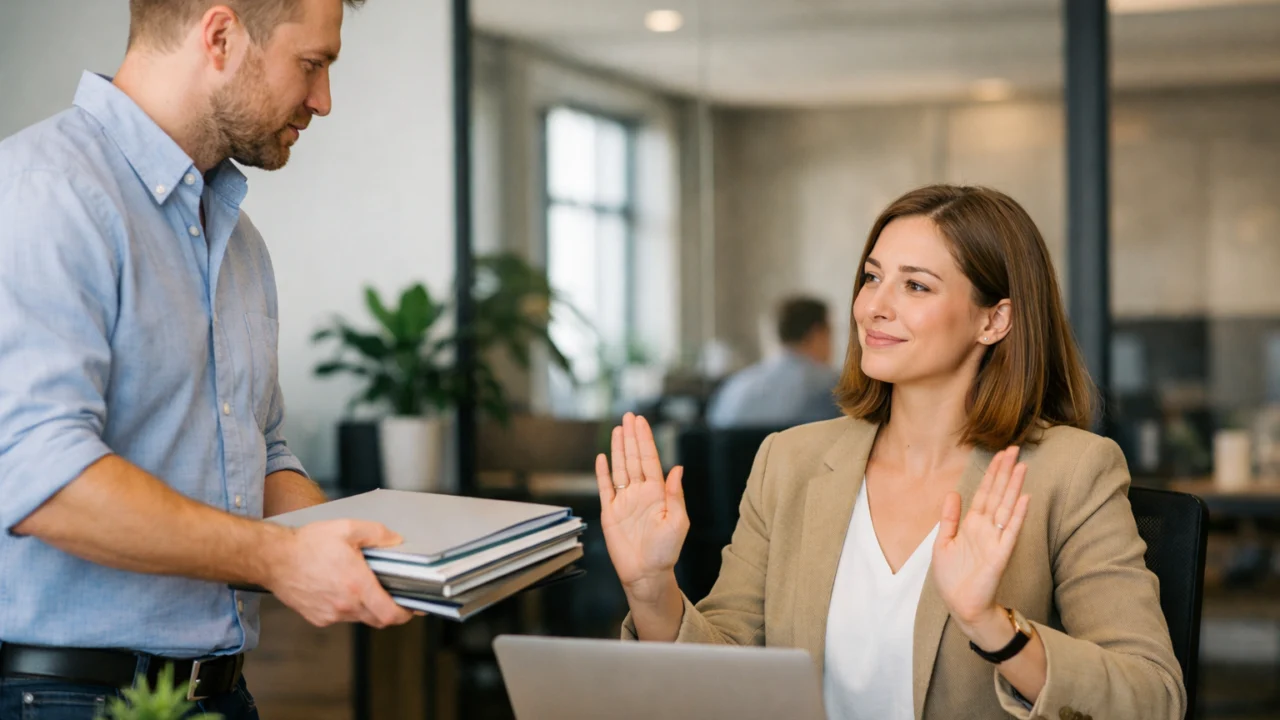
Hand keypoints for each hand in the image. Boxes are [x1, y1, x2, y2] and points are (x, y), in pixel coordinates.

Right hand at [264, 519, 414, 627]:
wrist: (274, 558)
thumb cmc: (307, 544)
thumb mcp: (347, 528)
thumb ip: (378, 534)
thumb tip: (397, 541)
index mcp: (357, 586)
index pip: (390, 614)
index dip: (406, 614)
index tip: (413, 608)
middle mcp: (345, 605)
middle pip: (378, 619)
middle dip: (389, 609)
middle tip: (393, 594)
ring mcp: (330, 615)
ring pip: (360, 618)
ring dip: (368, 608)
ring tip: (363, 586)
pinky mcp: (318, 618)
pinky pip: (342, 618)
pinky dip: (349, 608)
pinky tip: (343, 589)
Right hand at [595, 413, 688, 601]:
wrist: (647, 573)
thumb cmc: (666, 551)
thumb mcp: (678, 522)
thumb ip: (675, 495)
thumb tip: (677, 468)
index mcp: (657, 493)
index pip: (650, 460)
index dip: (645, 440)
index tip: (641, 422)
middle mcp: (640, 493)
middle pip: (634, 459)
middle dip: (631, 437)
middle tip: (629, 416)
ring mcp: (624, 502)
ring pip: (620, 469)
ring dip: (618, 449)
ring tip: (618, 430)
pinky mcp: (610, 513)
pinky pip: (605, 489)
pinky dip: (602, 473)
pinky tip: (603, 457)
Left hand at [931, 447, 1030, 629]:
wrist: (961, 605)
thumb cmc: (952, 578)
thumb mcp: (942, 543)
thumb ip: (948, 519)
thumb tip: (952, 493)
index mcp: (971, 525)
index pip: (984, 493)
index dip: (992, 473)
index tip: (999, 454)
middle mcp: (985, 529)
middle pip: (997, 494)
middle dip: (1005, 472)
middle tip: (1014, 448)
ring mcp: (995, 540)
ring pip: (1006, 507)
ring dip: (1014, 487)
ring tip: (1021, 466)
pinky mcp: (1000, 554)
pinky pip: (1010, 531)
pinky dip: (1018, 515)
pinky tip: (1024, 498)